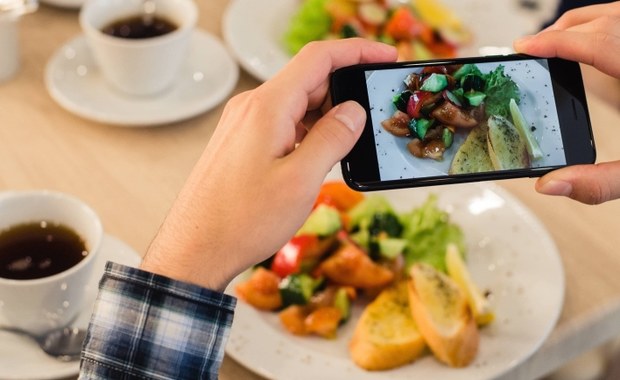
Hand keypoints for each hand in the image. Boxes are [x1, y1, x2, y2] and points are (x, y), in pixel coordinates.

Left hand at [140, 39, 396, 289]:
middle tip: (374, 115)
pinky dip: (308, 131)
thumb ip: (332, 139)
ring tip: (350, 144)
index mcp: (267, 107)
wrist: (195, 248)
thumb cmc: (240, 220)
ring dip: (327, 116)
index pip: (318, 58)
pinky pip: (283, 124)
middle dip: (346, 91)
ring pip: (296, 104)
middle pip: (308, 80)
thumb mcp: (300, 181)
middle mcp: (252, 108)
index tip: (386, 56)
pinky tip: (320, 156)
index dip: (357, 51)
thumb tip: (354, 111)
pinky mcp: (242, 143)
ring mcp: (244, 125)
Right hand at [513, 2, 619, 203]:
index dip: (556, 42)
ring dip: (588, 22)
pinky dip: (611, 24)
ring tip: (561, 40)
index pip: (600, 41)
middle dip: (565, 29)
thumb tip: (551, 183)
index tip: (526, 47)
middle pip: (609, 19)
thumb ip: (602, 183)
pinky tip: (600, 42)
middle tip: (535, 47)